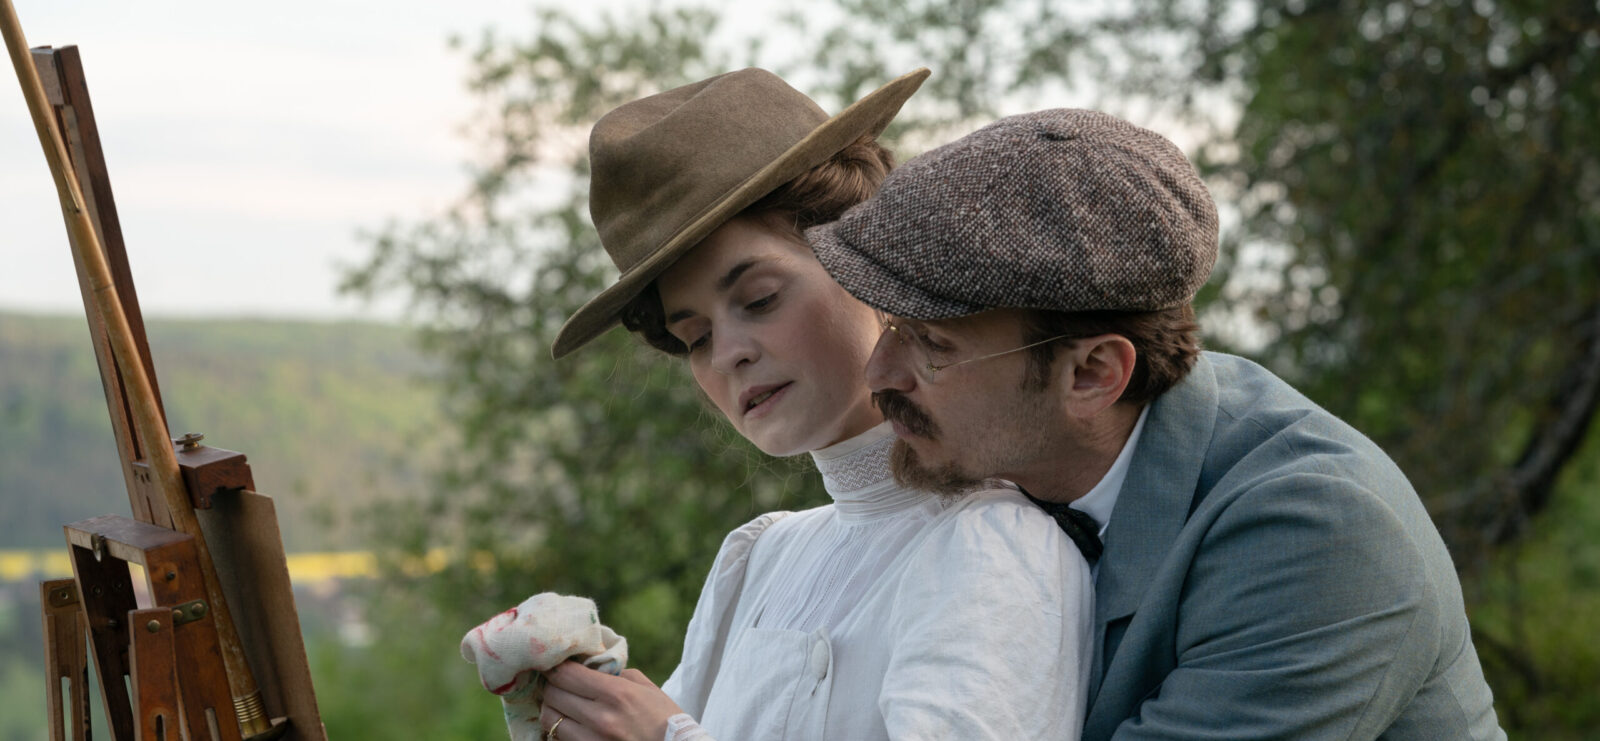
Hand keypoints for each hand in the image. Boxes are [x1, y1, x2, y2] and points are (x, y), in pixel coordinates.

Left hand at [539, 661, 684, 740]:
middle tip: (556, 681)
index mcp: (616, 694)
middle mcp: (601, 718)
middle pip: (552, 695)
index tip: (555, 663)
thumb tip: (589, 665)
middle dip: (551, 685)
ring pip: (550, 719)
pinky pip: (560, 737)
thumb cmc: (664, 718)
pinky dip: (561, 727)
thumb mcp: (645, 687)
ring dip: (552, 707)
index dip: (555, 666)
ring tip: (562, 703)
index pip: (567, 674)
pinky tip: (570, 722)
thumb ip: (616, 673)